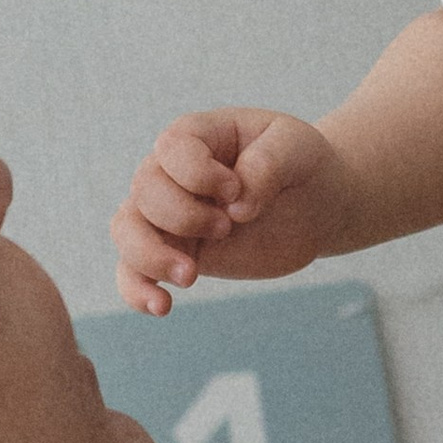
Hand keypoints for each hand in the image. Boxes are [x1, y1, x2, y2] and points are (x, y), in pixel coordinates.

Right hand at [111, 107, 352, 313]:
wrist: (316, 204)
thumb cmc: (301, 165)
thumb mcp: (297, 148)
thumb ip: (267, 164)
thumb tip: (235, 207)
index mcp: (198, 136)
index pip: (171, 148)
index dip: (198, 174)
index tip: (236, 189)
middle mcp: (172, 173)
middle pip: (144, 190)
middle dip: (184, 216)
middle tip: (228, 228)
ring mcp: (169, 215)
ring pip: (126, 230)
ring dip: (150, 256)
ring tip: (190, 276)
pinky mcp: (176, 253)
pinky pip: (133, 272)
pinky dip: (136, 290)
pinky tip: (161, 306)